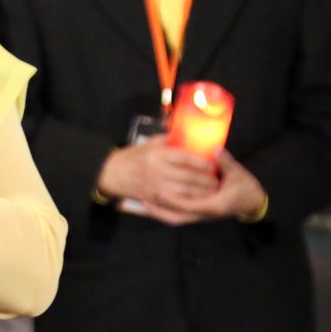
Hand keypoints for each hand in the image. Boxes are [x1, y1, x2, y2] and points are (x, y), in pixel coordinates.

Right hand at [97, 135, 219, 206]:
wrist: (113, 174)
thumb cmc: (131, 157)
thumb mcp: (147, 143)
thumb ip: (166, 138)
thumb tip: (181, 131)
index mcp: (159, 155)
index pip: (186, 159)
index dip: (202, 163)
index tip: (212, 164)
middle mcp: (160, 171)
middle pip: (189, 177)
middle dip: (206, 180)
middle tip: (218, 179)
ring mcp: (158, 186)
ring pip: (186, 191)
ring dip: (201, 192)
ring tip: (213, 190)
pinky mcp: (155, 197)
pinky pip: (177, 200)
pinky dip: (190, 200)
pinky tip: (199, 199)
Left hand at [145, 147, 267, 224]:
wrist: (252, 203)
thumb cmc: (245, 188)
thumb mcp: (238, 174)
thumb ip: (226, 162)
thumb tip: (216, 149)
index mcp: (214, 205)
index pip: (190, 205)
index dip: (174, 199)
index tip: (160, 191)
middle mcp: (204, 213)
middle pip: (177, 217)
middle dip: (159, 210)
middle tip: (143, 200)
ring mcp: (200, 215)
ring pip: (175, 218)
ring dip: (160, 212)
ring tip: (143, 203)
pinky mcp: (198, 213)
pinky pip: (178, 215)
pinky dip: (166, 211)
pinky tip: (155, 203)